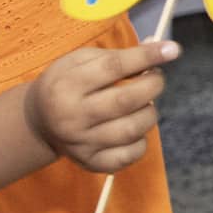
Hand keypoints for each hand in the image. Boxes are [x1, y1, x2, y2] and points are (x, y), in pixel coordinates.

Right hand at [22, 40, 179, 174]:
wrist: (39, 122)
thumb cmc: (68, 83)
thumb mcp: (82, 61)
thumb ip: (121, 55)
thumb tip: (163, 49)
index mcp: (67, 84)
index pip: (113, 67)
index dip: (146, 57)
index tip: (173, 50)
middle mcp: (72, 116)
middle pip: (127, 101)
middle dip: (152, 85)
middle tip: (155, 79)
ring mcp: (82, 143)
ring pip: (133, 129)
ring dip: (149, 113)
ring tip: (142, 104)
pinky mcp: (92, 163)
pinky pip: (131, 154)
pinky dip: (141, 140)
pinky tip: (133, 129)